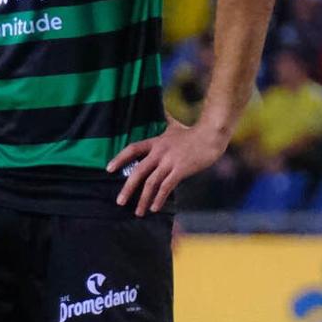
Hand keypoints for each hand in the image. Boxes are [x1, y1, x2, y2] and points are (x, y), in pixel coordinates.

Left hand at [109, 117, 230, 215]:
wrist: (212, 134)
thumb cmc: (194, 132)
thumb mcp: (175, 125)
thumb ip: (165, 121)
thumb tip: (160, 109)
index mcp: (156, 142)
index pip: (132, 149)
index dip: (119, 158)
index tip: (108, 169)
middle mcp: (159, 152)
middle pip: (138, 171)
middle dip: (127, 188)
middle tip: (119, 202)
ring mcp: (170, 161)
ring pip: (151, 183)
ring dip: (143, 199)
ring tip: (138, 212)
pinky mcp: (181, 169)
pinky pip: (166, 186)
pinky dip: (159, 198)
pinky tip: (155, 208)